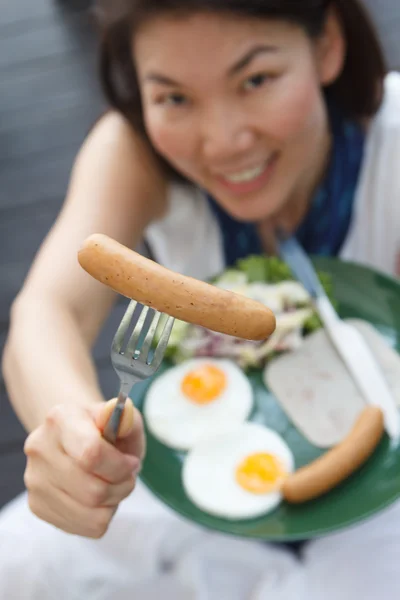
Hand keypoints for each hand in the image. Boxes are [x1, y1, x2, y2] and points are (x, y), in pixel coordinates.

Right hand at [24, 398, 144, 537]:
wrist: (75, 438)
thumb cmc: (104, 428)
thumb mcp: (121, 417)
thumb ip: (125, 417)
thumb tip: (121, 416)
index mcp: (60, 418)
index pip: (91, 454)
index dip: (119, 466)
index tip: (132, 462)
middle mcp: (40, 448)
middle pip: (93, 489)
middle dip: (121, 486)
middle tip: (128, 476)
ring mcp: (35, 480)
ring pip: (90, 512)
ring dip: (113, 502)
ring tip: (114, 485)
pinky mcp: (37, 506)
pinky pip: (84, 527)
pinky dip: (101, 516)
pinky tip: (99, 498)